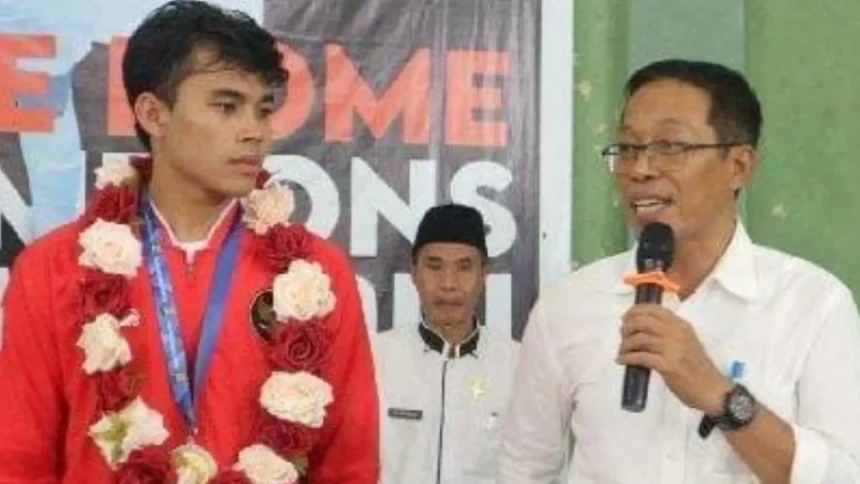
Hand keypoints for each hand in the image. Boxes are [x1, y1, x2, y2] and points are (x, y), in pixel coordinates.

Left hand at [616, 304, 732, 414]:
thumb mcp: (686, 342)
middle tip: (623, 335)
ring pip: (639, 339)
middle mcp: (677, 333)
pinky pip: (640, 357)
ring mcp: (672, 348)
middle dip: (627, 327)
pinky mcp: (667, 365)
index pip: (654, 310)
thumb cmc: (697, 367)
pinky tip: (622, 360)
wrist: (711, 389)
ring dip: (625, 344)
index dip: (635, 311)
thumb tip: (641, 329)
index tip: (626, 317)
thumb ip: (669, 332)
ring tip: (622, 351)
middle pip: (643, 321)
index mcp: (681, 325)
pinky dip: (627, 357)